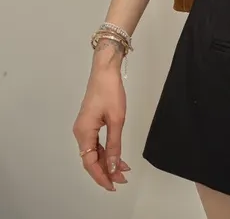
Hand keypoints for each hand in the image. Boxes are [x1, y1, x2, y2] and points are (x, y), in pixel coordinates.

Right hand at [73, 56, 129, 191]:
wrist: (105, 70)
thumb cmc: (110, 91)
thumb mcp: (116, 119)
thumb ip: (114, 144)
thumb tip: (114, 166)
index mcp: (84, 132)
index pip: (90, 162)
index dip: (101, 176)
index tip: (113, 185)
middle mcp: (80, 132)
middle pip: (91, 159)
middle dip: (106, 171)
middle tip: (122, 180)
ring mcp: (84, 128)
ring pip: (94, 152)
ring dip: (107, 162)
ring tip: (123, 171)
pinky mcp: (89, 123)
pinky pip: (96, 143)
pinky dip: (106, 151)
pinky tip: (116, 156)